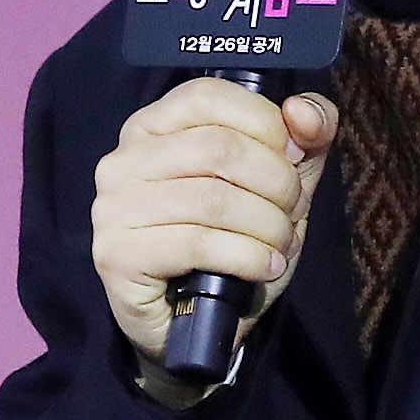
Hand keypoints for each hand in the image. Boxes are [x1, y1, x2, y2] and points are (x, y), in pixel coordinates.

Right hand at [91, 78, 336, 400]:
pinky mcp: (117, 254)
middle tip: (294, 210)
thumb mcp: (279, 181)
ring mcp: (114, 207)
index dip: (264, 122)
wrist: (192, 324)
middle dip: (275, 181)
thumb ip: (305, 135)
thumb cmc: (233, 239)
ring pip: (212, 198)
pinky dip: (247, 256)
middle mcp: (125, 158)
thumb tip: (302, 110)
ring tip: (281, 244)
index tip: (293, 156)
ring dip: (266, 224)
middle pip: (218, 147)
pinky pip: (196, 244)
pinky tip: (264, 267)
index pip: (208, 95)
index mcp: (155, 124)